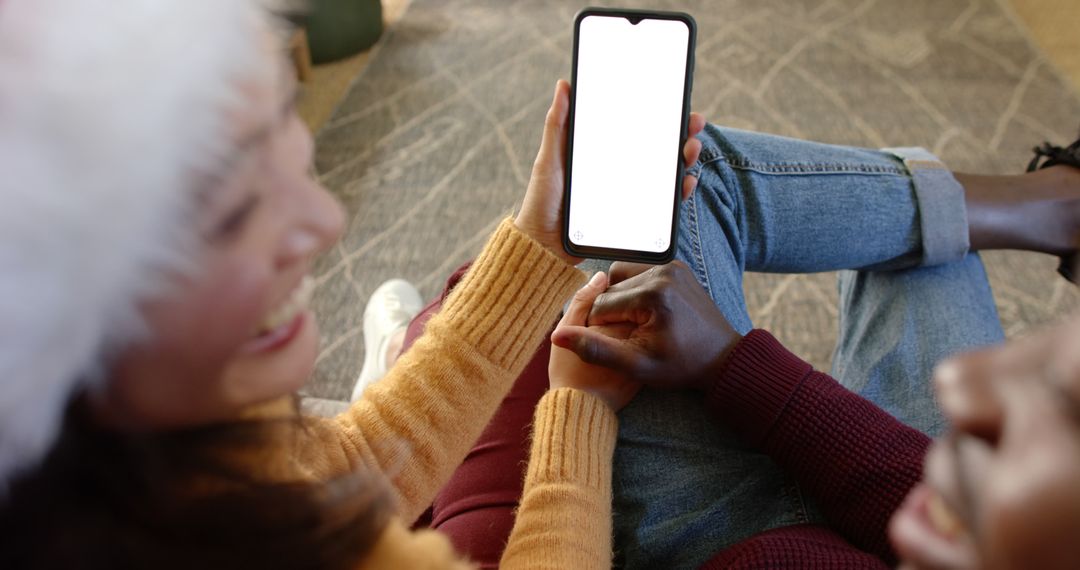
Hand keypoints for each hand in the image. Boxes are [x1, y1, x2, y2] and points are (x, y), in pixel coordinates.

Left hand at [514, 79, 707, 263]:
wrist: (544, 245)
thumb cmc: (542, 200)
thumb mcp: (549, 159)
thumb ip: (557, 125)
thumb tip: (563, 85)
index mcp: (603, 151)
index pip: (636, 126)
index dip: (658, 112)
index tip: (675, 99)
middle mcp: (620, 169)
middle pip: (658, 146)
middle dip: (682, 132)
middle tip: (694, 123)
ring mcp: (629, 191)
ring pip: (666, 171)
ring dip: (685, 158)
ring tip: (691, 149)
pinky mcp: (635, 214)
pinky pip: (663, 202)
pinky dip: (679, 191)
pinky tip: (686, 182)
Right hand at [550, 261, 741, 390]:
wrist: (721, 358)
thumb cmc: (680, 366)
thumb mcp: (636, 366)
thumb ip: (596, 350)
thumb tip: (557, 337)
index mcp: (652, 294)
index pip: (600, 306)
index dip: (601, 330)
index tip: (620, 346)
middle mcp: (662, 272)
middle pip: (609, 289)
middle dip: (611, 314)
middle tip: (627, 338)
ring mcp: (671, 265)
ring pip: (621, 277)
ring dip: (620, 300)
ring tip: (634, 325)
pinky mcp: (675, 266)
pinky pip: (639, 272)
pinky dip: (633, 290)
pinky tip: (643, 313)